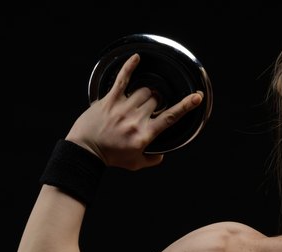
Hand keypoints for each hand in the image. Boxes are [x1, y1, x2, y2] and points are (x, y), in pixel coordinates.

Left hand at [65, 53, 202, 169]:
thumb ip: (152, 159)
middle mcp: (136, 119)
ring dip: (146, 94)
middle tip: (151, 108)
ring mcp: (122, 107)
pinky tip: (137, 58)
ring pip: (144, 91)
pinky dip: (130, 66)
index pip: (170, 117)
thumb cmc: (110, 157)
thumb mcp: (135, 164)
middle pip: (156, 100)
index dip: (186, 105)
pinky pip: (122, 79)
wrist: (85, 151)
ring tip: (141, 100)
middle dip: (157, 102)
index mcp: (145, 134)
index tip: (197, 97)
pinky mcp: (109, 99)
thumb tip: (161, 155)